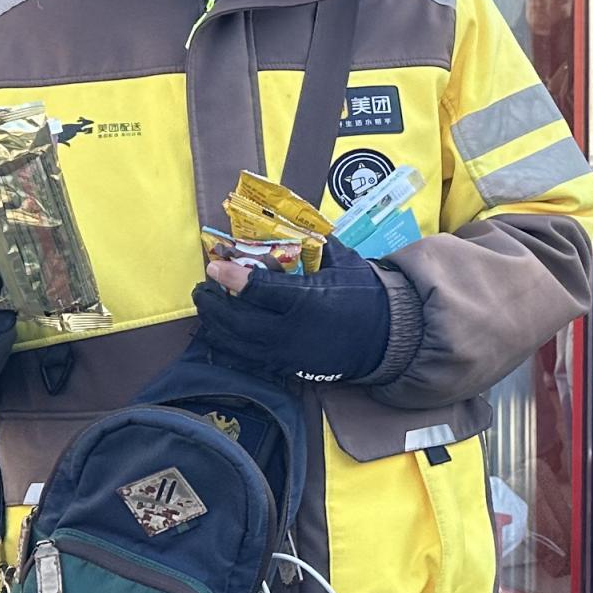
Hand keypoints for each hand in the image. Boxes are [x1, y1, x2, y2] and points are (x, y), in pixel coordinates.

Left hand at [192, 244, 395, 384]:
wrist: (388, 337)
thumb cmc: (367, 295)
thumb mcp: (346, 262)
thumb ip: (317, 245)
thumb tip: (295, 224)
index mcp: (308, 300)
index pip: (260, 289)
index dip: (232, 277)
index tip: (214, 265)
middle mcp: (292, 331)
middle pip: (238, 321)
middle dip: (214, 304)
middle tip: (204, 287)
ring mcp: (288, 354)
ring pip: (238, 344)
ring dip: (216, 326)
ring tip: (208, 308)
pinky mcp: (288, 368)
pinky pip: (249, 360)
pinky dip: (230, 346)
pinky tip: (222, 333)